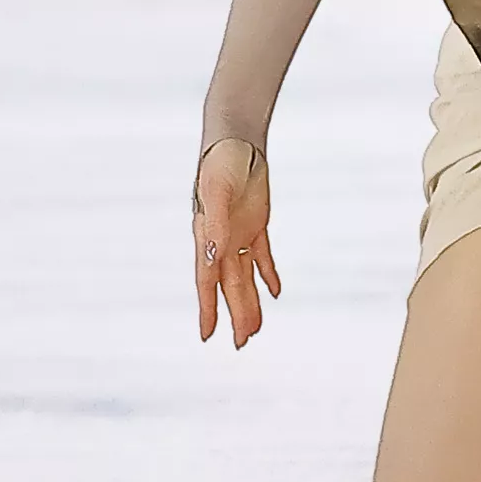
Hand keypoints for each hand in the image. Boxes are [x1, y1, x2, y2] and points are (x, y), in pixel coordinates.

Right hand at [194, 136, 279, 349]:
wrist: (237, 137)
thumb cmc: (221, 161)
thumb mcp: (217, 192)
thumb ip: (215, 224)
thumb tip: (212, 257)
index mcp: (207, 236)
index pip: (207, 281)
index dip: (207, 309)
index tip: (207, 336)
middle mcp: (221, 240)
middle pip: (229, 285)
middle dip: (235, 315)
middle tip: (241, 344)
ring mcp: (238, 231)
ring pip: (245, 276)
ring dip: (250, 301)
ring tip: (254, 330)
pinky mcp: (255, 221)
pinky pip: (261, 255)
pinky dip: (267, 274)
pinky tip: (273, 294)